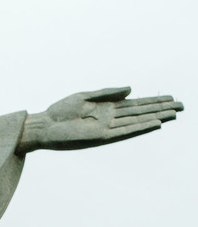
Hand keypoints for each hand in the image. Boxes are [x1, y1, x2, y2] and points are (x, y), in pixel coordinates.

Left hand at [18, 87, 182, 152]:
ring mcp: (107, 128)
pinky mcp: (100, 137)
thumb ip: (108, 92)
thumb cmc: (61, 111)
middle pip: (141, 113)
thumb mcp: (86, 96)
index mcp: (107, 108)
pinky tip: (154, 124)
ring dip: (155, 118)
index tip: (171, 98)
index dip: (154, 101)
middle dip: (160, 109)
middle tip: (181, 106)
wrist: (44, 126)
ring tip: (173, 115)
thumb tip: (132, 89)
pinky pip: (124, 132)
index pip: (136, 104)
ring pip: (137, 122)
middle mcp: (110, 119)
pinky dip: (139, 128)